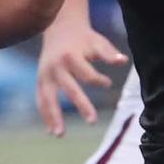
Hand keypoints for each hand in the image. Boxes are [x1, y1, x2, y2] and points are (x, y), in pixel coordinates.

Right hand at [37, 20, 128, 135]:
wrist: (59, 28)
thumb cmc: (83, 38)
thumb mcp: (97, 41)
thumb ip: (108, 53)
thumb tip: (123, 61)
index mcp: (71, 56)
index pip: (86, 74)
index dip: (99, 80)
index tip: (108, 83)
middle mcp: (56, 67)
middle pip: (69, 89)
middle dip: (81, 105)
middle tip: (93, 122)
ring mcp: (45, 74)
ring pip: (48, 98)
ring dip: (53, 116)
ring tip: (60, 134)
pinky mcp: (40, 80)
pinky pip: (41, 100)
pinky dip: (45, 115)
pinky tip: (50, 131)